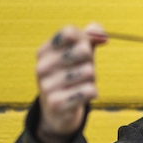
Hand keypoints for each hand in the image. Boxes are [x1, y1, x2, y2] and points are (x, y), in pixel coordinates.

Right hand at [35, 23, 107, 142]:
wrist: (58, 111)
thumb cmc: (71, 75)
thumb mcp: (79, 53)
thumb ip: (90, 36)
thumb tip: (101, 34)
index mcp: (44, 51)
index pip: (70, 32)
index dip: (85, 39)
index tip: (85, 48)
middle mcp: (41, 67)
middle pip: (83, 50)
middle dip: (91, 61)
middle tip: (82, 70)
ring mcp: (47, 86)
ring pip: (90, 72)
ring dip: (92, 79)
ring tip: (80, 84)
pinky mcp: (57, 104)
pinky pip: (90, 90)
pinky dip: (92, 92)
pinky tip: (81, 96)